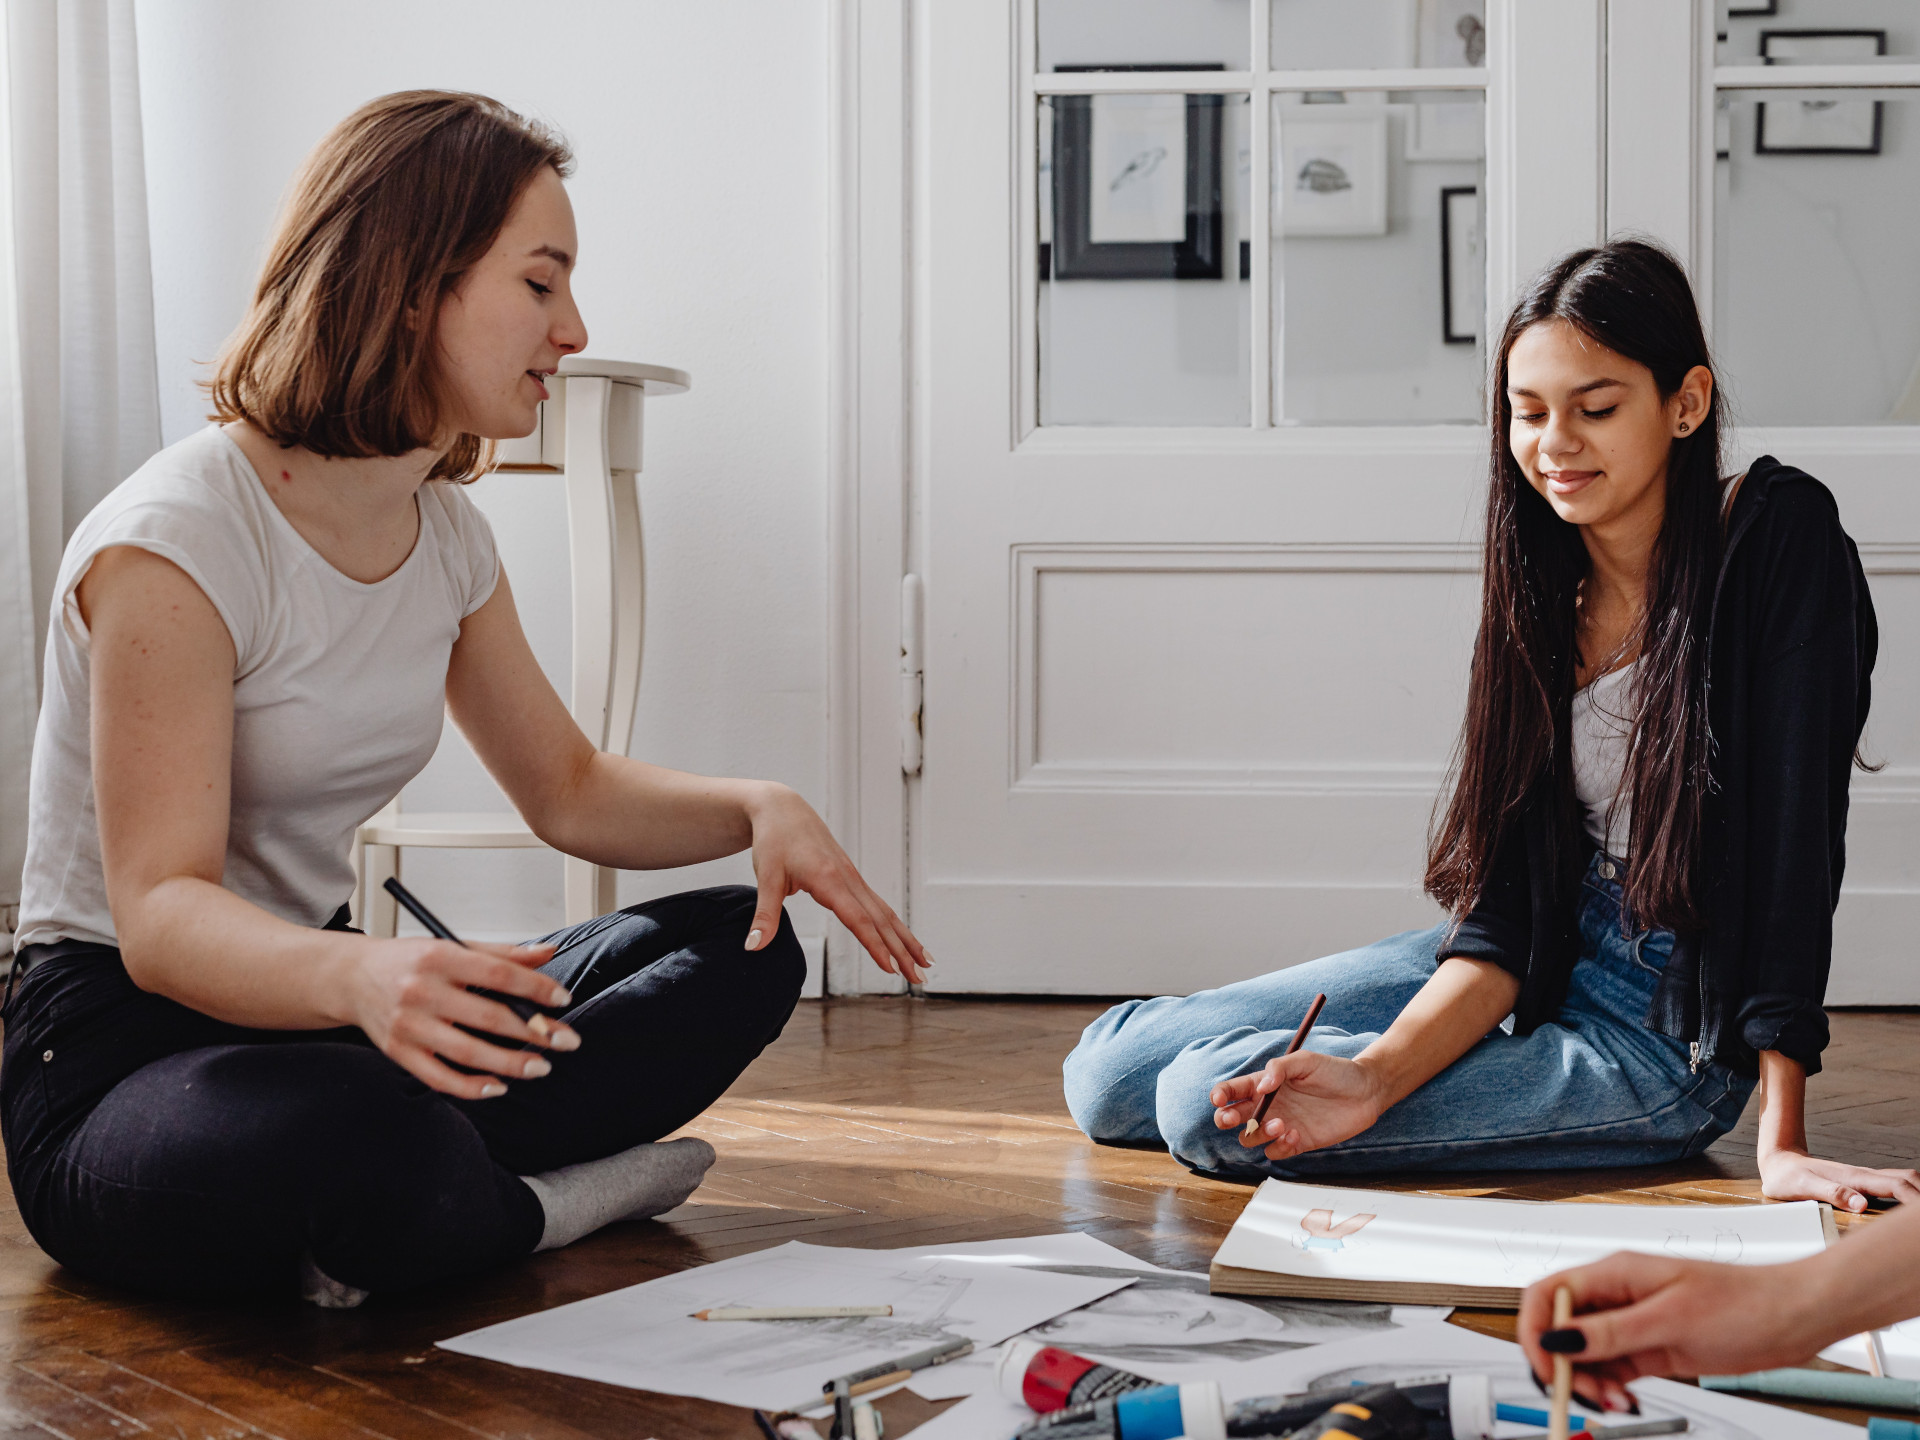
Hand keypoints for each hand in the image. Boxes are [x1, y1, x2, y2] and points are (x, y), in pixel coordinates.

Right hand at [347, 937, 578, 1099]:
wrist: (351, 977)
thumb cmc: (407, 962)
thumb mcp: (452, 945)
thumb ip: (502, 953)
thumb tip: (546, 954)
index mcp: (440, 957)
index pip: (498, 974)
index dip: (535, 988)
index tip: (562, 999)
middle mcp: (422, 991)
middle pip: (487, 1016)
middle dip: (533, 1031)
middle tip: (564, 1040)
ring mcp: (409, 1026)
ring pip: (467, 1052)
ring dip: (509, 1063)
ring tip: (540, 1066)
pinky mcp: (399, 1053)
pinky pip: (439, 1078)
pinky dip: (471, 1087)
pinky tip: (499, 1086)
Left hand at [742, 784, 929, 982]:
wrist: (782, 808)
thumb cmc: (774, 839)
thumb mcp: (765, 877)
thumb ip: (765, 916)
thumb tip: (753, 948)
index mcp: (829, 879)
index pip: (858, 919)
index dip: (875, 946)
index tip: (890, 969)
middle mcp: (848, 878)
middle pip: (881, 920)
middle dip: (902, 950)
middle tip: (920, 978)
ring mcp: (853, 878)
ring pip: (885, 912)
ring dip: (905, 939)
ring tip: (924, 963)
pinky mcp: (851, 878)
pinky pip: (878, 905)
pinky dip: (894, 925)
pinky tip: (902, 939)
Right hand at [1209, 1051, 1385, 1161]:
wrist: (1366, 1092)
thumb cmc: (1335, 1071)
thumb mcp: (1306, 1061)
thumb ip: (1279, 1068)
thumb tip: (1260, 1086)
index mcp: (1265, 1084)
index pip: (1233, 1090)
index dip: (1221, 1094)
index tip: (1219, 1099)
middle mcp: (1268, 1106)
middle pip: (1232, 1117)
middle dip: (1226, 1119)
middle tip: (1233, 1118)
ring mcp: (1281, 1125)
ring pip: (1250, 1138)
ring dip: (1258, 1134)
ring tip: (1280, 1123)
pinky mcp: (1297, 1143)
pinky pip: (1275, 1152)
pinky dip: (1279, 1147)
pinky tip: (1296, 1134)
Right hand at [1516, 1252, 1825, 1412]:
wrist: (1794, 1318)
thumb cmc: (1745, 1303)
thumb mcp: (1670, 1320)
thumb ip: (1610, 1332)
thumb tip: (1558, 1338)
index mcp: (1614, 1273)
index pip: (1548, 1295)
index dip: (1536, 1331)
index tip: (1546, 1368)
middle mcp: (1617, 1295)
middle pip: (1561, 1328)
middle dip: (1564, 1365)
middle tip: (1586, 1395)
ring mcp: (1634, 1322)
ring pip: (1585, 1354)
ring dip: (1591, 1382)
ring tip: (1617, 1403)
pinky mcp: (1651, 1347)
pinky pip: (1613, 1369)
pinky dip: (1612, 1388)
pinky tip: (1627, 1400)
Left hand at [1759, 1146, 1919, 1212]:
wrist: (1778, 1162)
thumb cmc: (1788, 1177)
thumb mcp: (1804, 1186)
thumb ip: (1832, 1193)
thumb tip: (1862, 1205)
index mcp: (1855, 1178)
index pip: (1897, 1185)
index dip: (1915, 1200)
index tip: (1918, 1221)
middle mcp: (1864, 1176)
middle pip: (1907, 1179)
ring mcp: (1864, 1180)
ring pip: (1901, 1181)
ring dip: (1916, 1193)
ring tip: (1915, 1219)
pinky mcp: (1860, 1185)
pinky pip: (1892, 1186)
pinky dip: (1907, 1194)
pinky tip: (1906, 1210)